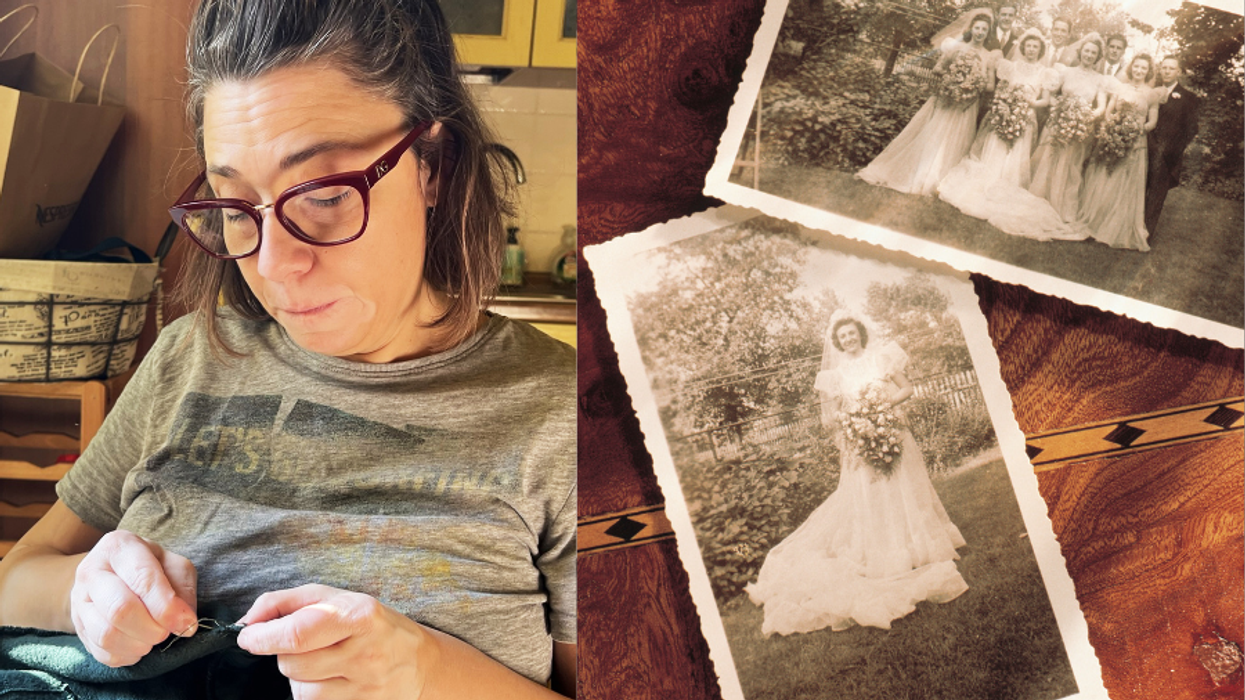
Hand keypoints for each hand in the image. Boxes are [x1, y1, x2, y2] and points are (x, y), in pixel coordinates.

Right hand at [70, 530, 198, 666]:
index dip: (167, 607)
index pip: (143, 579)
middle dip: (152, 629)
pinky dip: (126, 655)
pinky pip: (101, 652)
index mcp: (119, 547)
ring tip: (153, 638)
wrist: (110, 574)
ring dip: (139, 644)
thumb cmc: (148, 566)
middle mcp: (91, 572)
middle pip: (119, 610)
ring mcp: (79, 601)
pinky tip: (138, 644)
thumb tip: (185, 623)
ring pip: (106, 635)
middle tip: (166, 632)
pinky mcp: (77, 627)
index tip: (186, 624)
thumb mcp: (172, 564)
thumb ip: (183, 589)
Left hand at [237, 584, 430, 699]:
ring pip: (301, 691)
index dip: (263, 637)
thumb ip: (287, 602)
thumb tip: (248, 621)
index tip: (249, 636)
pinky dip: (316, 694)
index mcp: (359, 616)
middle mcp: (365, 653)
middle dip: (286, 654)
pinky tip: (334, 681)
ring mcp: (366, 688)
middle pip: (292, 664)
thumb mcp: (337, 598)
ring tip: (325, 663)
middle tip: (307, 645)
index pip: (297, 633)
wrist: (420, 664)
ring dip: (301, 677)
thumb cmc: (373, 625)